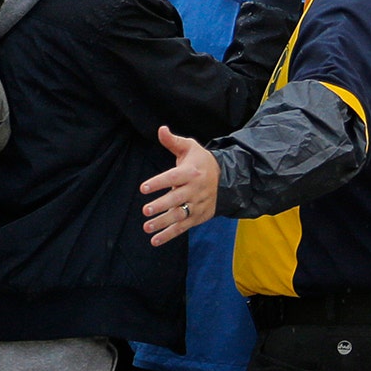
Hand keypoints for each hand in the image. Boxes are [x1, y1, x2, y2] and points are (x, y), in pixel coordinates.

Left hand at [141, 126, 219, 246]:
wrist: (227, 178)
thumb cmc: (201, 162)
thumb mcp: (190, 148)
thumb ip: (173, 141)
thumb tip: (160, 129)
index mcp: (192, 172)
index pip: (174, 177)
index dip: (158, 182)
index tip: (143, 188)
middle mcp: (196, 189)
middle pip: (178, 198)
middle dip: (162, 205)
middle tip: (146, 210)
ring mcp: (198, 204)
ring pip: (180, 215)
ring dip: (163, 223)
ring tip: (147, 227)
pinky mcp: (199, 216)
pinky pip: (183, 227)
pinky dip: (169, 235)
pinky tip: (155, 240)